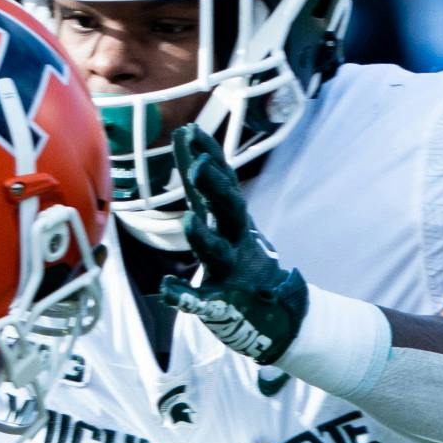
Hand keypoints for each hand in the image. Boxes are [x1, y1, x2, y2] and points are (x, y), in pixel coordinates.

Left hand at [158, 126, 309, 362]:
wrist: (276, 311)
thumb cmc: (242, 256)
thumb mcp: (226, 217)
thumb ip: (203, 182)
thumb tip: (188, 133)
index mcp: (232, 219)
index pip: (220, 181)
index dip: (207, 157)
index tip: (189, 131)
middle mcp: (234, 240)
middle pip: (227, 209)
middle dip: (214, 188)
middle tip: (197, 165)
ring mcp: (230, 271)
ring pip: (218, 251)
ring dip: (203, 238)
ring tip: (188, 222)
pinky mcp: (222, 302)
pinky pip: (202, 301)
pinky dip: (185, 296)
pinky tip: (167, 289)